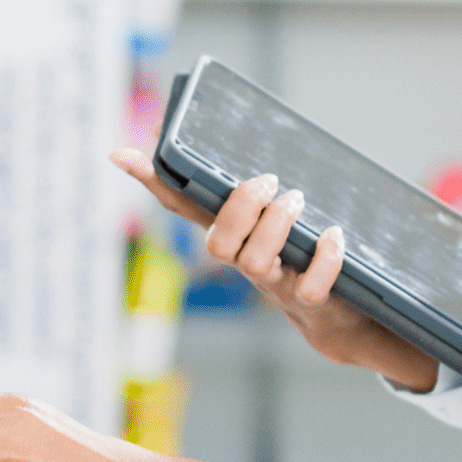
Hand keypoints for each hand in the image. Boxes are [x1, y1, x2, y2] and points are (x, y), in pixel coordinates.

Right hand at [110, 149, 437, 391]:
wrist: (339, 319)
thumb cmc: (305, 254)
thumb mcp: (279, 218)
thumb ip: (265, 188)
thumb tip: (254, 142)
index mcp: (232, 234)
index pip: (184, 208)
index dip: (154, 183)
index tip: (123, 154)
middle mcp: (245, 262)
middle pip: (217, 243)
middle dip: (241, 207)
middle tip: (270, 181)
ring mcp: (276, 284)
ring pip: (253, 263)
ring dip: (276, 226)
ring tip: (299, 200)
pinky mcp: (311, 303)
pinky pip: (310, 288)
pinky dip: (324, 258)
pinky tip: (334, 235)